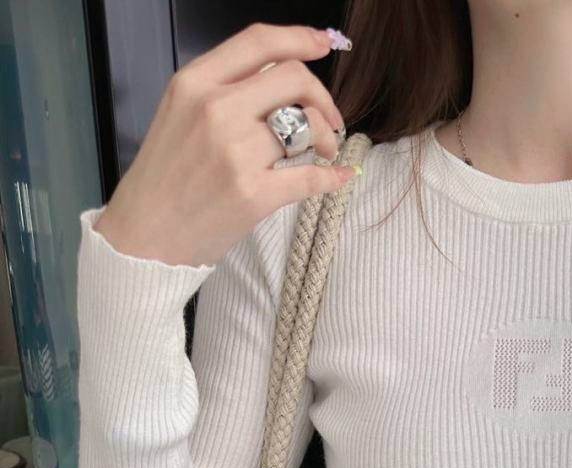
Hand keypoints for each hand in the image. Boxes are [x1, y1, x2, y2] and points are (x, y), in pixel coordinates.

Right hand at [94, 23, 354, 268]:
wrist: (144, 237)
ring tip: (321, 153)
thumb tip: (280, 77)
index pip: (259, 44)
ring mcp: (236, 153)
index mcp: (195, 82)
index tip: (322, 45)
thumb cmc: (164, 177)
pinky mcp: (254, 195)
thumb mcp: (179, 113)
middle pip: (293, 79)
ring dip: (325, 138)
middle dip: (321, 97)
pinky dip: (332, 178)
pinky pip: (311, 178)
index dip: (300, 39)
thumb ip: (223, 89)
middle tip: (328, 119)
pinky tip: (340, 177)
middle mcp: (216, 110)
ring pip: (306, 126)